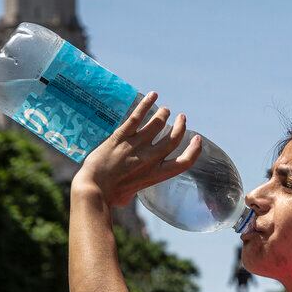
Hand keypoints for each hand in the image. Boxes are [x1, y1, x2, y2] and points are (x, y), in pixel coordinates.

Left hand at [72, 92, 201, 205]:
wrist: (94, 189)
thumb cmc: (110, 196)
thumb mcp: (130, 195)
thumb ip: (135, 186)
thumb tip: (130, 190)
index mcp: (156, 175)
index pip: (184, 162)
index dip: (194, 150)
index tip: (197, 139)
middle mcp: (150, 159)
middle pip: (173, 138)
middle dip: (180, 126)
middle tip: (181, 118)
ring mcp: (136, 146)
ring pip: (157, 124)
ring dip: (163, 115)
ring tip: (165, 110)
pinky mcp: (121, 137)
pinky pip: (137, 117)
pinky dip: (147, 104)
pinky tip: (153, 95)